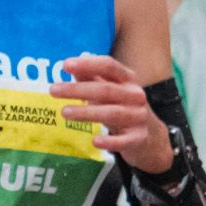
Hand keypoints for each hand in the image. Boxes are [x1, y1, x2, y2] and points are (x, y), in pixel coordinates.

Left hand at [56, 52, 170, 170]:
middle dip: (78, 89)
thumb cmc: (124, 108)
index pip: (109, 66)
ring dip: (87, 112)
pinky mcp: (139, 138)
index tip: (65, 65)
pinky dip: (109, 141)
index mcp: (128, 80)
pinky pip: (123, 140)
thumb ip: (93, 78)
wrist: (152, 137)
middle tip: (53, 90)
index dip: (88, 64)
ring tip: (64, 112)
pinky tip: (94, 141)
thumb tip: (70, 65)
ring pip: (112, 113)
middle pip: (106, 90)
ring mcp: (139, 117)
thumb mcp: (112, 90)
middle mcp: (135, 96)